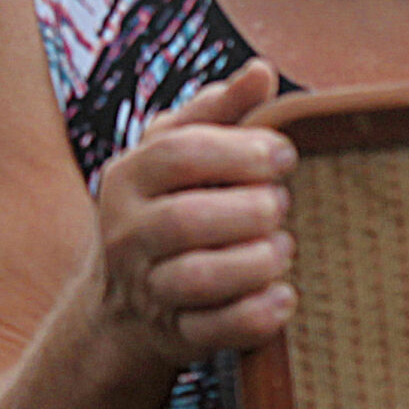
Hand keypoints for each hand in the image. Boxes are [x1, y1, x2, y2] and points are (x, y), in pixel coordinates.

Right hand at [87, 59, 296, 370]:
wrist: (123, 305)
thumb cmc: (167, 207)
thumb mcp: (177, 152)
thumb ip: (219, 112)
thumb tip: (262, 71)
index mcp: (128, 177)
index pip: (177, 154)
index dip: (239, 151)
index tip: (285, 156)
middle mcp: (127, 234)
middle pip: (186, 219)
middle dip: (249, 210)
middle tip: (280, 205)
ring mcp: (147, 289)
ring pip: (198, 278)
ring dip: (255, 262)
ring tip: (282, 248)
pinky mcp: (172, 336)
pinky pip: (213, 331)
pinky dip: (255, 316)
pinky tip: (284, 297)